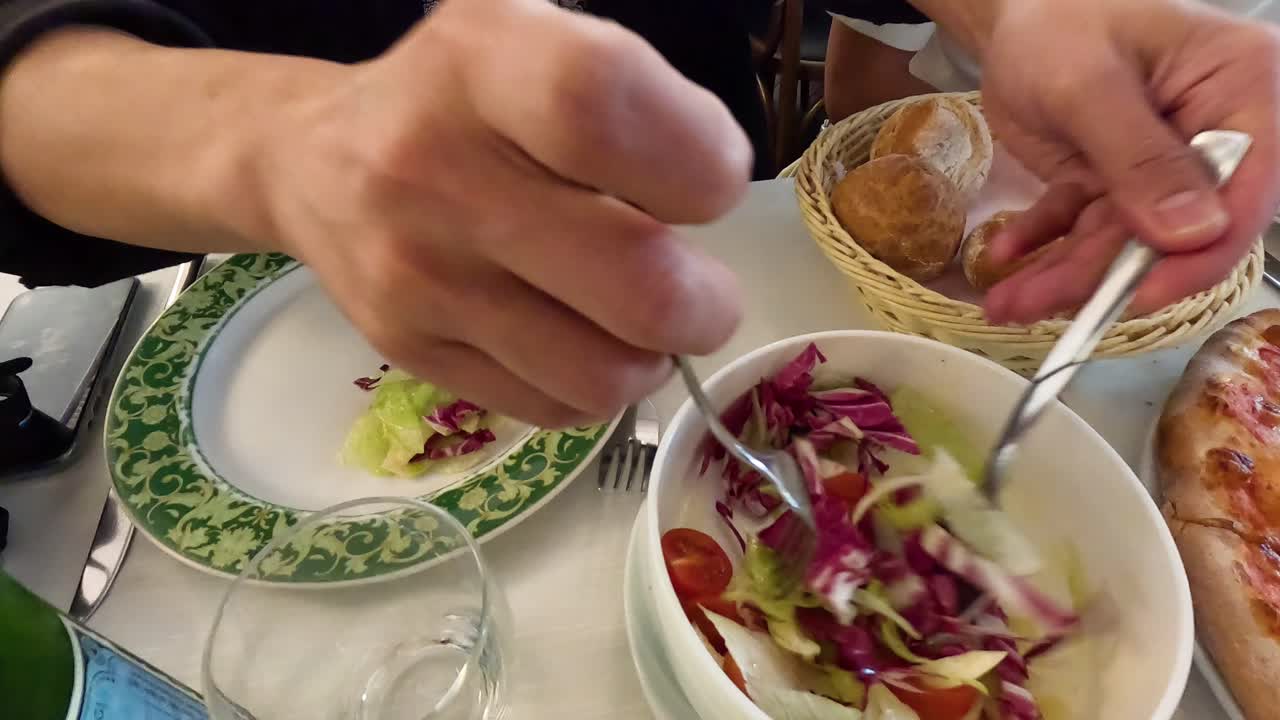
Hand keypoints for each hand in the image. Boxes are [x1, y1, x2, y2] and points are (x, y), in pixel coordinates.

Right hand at [253, 0, 749, 425]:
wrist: (316, 164)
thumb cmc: (463, 100)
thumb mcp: (536, 40)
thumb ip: (632, 100)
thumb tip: (711, 202)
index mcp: (482, 62)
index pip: (602, 109)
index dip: (697, 161)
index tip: (710, 181)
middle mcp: (435, 169)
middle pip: (637, 282)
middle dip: (707, 301)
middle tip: (700, 288)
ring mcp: (417, 276)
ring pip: (604, 373)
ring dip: (654, 357)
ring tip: (637, 318)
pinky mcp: (408, 352)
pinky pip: (553, 408)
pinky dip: (592, 386)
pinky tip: (577, 336)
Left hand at [975, 0, 1279, 323]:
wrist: (1014, 10)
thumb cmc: (1061, 18)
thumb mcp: (1089, 83)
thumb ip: (1137, 157)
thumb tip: (1191, 234)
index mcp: (1240, 92)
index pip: (1243, 193)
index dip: (1196, 257)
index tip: (1139, 297)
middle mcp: (1211, 136)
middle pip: (1171, 229)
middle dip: (1097, 276)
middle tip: (1029, 308)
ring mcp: (1160, 163)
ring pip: (1119, 238)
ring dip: (1059, 273)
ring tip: (1003, 303)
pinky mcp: (1112, 178)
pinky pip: (1082, 224)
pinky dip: (1042, 243)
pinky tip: (1004, 255)